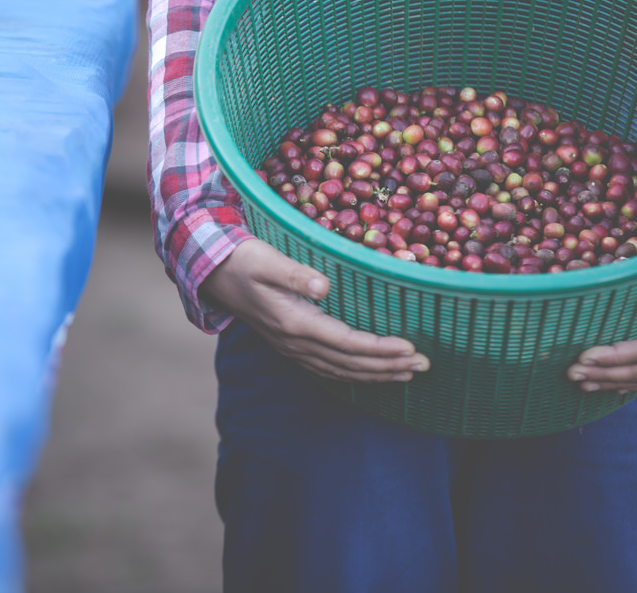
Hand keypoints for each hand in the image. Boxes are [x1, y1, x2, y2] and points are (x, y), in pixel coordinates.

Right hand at [200, 239, 429, 382]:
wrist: (212, 273)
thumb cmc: (242, 260)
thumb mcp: (266, 260)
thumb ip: (295, 274)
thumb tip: (324, 287)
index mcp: (293, 323)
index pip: (346, 343)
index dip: (379, 349)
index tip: (410, 348)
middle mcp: (294, 342)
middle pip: (349, 363)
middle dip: (388, 367)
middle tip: (424, 366)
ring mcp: (291, 348)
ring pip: (341, 371)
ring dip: (376, 375)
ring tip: (407, 375)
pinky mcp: (290, 345)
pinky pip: (328, 368)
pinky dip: (354, 374)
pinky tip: (371, 374)